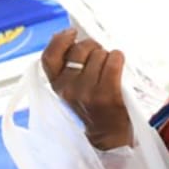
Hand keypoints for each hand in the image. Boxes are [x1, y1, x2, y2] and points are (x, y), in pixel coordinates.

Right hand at [40, 26, 132, 149]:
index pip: (49, 57)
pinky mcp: (106, 94)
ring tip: (110, 69)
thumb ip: (67, 65)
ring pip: (99, 54)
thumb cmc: (93, 106)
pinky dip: (118, 58)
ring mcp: (87, 91)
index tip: (72, 33)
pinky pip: (113, 60)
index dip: (60, 40)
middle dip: (93, 47)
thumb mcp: (72, 88)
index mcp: (57, 86)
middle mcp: (68, 88)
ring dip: (108, 56)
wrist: (109, 135)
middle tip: (100, 57)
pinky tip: (119, 67)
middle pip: (80, 49)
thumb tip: (65, 34)